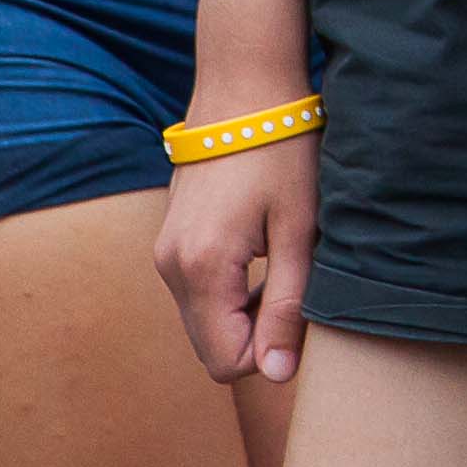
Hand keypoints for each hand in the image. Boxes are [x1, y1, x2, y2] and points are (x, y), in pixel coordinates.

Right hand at [153, 112, 316, 385]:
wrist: (244, 90)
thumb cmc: (282, 153)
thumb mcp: (299, 230)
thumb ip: (287, 305)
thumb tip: (277, 375)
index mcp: (201, 269)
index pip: (226, 362)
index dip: (271, 352)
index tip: (302, 311)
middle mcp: (169, 268)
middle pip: (210, 348)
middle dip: (257, 335)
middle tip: (296, 285)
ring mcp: (164, 254)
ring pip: (204, 321)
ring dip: (244, 312)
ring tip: (282, 264)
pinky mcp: (170, 242)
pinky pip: (197, 293)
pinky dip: (229, 292)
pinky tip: (261, 253)